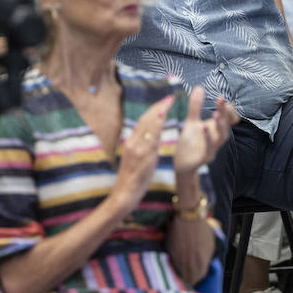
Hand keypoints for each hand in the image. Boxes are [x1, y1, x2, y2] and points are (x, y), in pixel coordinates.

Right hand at [110, 95, 173, 211]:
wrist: (123, 195)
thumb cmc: (131, 179)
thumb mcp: (136, 159)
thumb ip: (143, 147)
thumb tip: (152, 137)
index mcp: (131, 143)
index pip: (143, 122)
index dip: (153, 110)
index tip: (163, 101)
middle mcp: (133, 144)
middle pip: (145, 121)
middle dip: (158, 107)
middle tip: (169, 97)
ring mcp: (137, 150)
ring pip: (147, 126)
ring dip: (158, 113)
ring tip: (168, 103)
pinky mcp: (142, 157)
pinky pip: (150, 138)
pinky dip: (156, 127)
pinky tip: (163, 119)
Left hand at [174, 88, 239, 176]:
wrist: (181, 164)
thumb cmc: (189, 142)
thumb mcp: (191, 121)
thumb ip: (195, 106)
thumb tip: (200, 87)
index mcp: (215, 128)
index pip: (229, 118)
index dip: (228, 109)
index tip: (221, 98)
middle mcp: (217, 138)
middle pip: (227, 125)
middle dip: (225, 112)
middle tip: (221, 100)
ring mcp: (212, 149)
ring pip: (221, 137)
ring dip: (220, 125)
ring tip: (216, 114)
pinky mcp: (204, 158)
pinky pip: (209, 149)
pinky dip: (208, 139)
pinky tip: (204, 128)